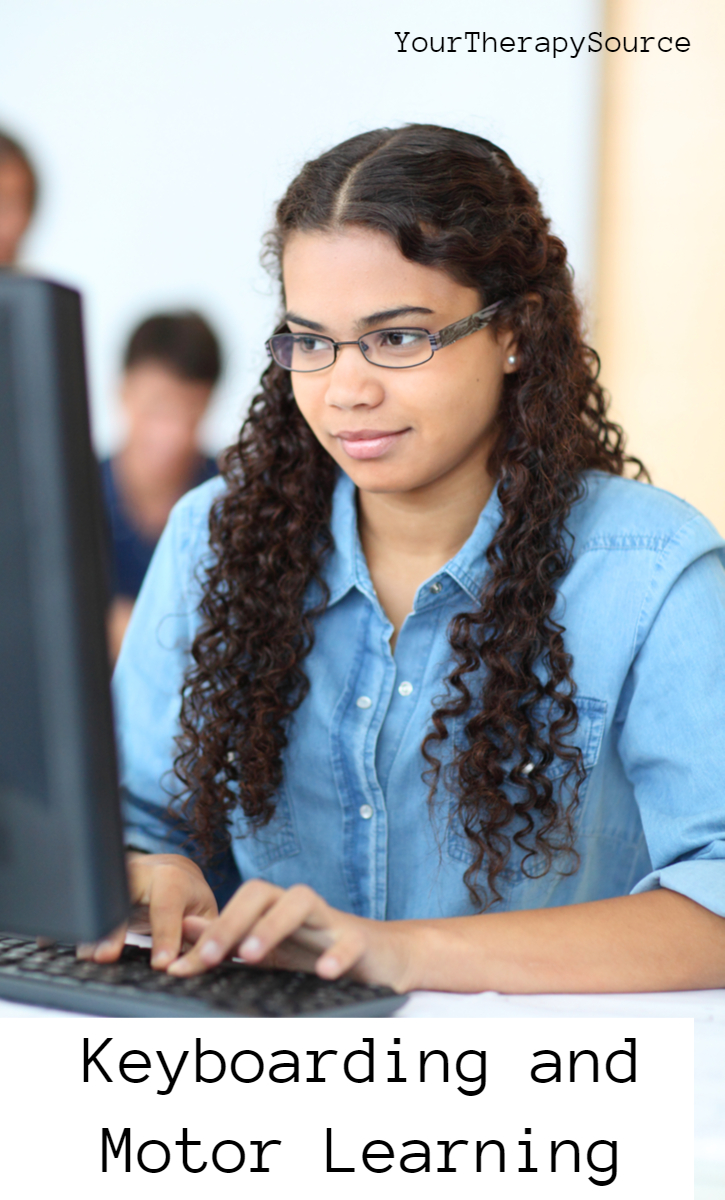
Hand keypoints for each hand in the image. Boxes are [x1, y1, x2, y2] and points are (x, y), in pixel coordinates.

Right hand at [77, 852, 217, 968]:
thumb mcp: (206, 915)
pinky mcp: (102, 888)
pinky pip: (88, 906)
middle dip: (114, 925)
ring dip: (92, 929)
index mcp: (173, 878)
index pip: (167, 905)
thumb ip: (204, 934)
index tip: (161, 964)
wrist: (171, 873)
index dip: (164, 935)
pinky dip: (80, 928)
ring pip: (101, 897)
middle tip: (105, 957)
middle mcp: (143, 873)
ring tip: (88, 956)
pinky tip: (72, 945)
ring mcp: (119, 877)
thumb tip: (203, 955)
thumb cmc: (190, 900)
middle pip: (124, 893)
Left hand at [167, 879, 411, 992]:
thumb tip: (187, 926)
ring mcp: (330, 920)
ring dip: (273, 927)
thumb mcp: (271, 949)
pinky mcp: (361, 940)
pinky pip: (349, 940)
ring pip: (301, 901)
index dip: (208, 932)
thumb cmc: (320, 951)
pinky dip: (337, 955)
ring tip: (250, 956)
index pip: (234, 906)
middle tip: (211, 957)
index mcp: (273, 909)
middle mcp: (298, 907)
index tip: (181, 966)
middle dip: (231, 922)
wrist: (383, 956)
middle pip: (261, 892)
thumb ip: (230, 938)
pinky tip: (323, 972)